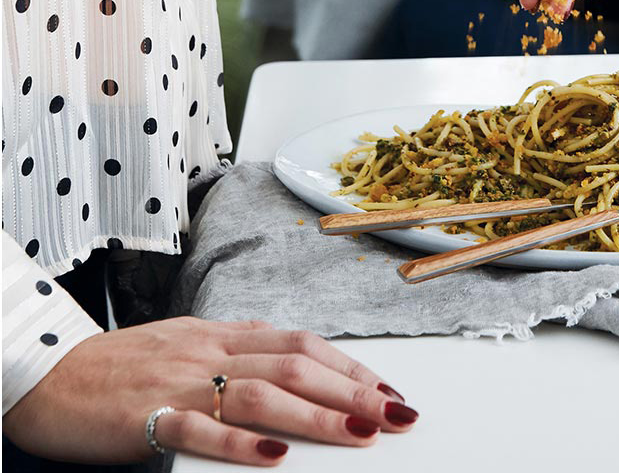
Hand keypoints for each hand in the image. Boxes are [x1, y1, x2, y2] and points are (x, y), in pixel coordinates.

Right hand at [4, 317, 417, 464]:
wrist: (49, 371)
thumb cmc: (122, 363)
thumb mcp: (189, 343)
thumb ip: (237, 347)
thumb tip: (289, 355)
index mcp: (222, 334)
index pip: (301, 344)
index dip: (350, 366)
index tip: (388, 389)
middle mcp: (210, 351)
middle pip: (295, 365)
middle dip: (353, 390)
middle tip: (397, 413)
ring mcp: (180, 382)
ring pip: (261, 392)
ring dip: (318, 413)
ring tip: (362, 432)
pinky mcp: (146, 416)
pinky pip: (199, 429)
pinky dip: (241, 443)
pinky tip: (278, 456)